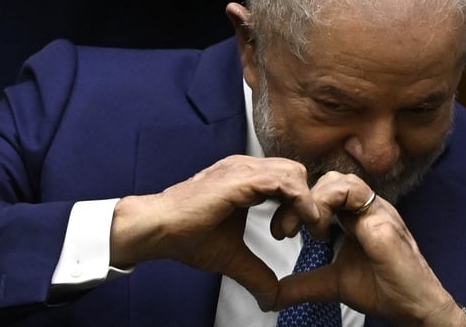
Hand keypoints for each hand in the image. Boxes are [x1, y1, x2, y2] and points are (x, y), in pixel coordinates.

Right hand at [108, 155, 319, 309]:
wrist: (158, 228)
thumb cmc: (185, 235)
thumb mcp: (231, 257)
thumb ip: (256, 273)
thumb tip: (271, 298)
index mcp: (245, 179)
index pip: (288, 179)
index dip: (300, 204)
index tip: (303, 232)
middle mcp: (246, 168)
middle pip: (296, 172)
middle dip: (307, 202)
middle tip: (306, 232)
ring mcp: (243, 169)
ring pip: (294, 173)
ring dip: (306, 203)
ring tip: (303, 231)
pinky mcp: (241, 179)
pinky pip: (285, 182)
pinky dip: (300, 202)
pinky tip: (300, 224)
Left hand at [272, 172, 465, 325]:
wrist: (416, 308)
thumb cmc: (384, 289)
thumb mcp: (331, 283)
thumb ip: (302, 283)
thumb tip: (271, 295)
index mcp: (354, 215)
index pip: (321, 190)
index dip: (298, 204)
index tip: (281, 230)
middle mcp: (367, 208)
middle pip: (327, 179)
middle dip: (299, 201)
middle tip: (283, 230)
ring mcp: (378, 211)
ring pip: (341, 180)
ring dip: (316, 201)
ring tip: (308, 231)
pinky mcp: (384, 223)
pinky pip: (355, 196)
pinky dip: (330, 207)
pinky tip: (320, 233)